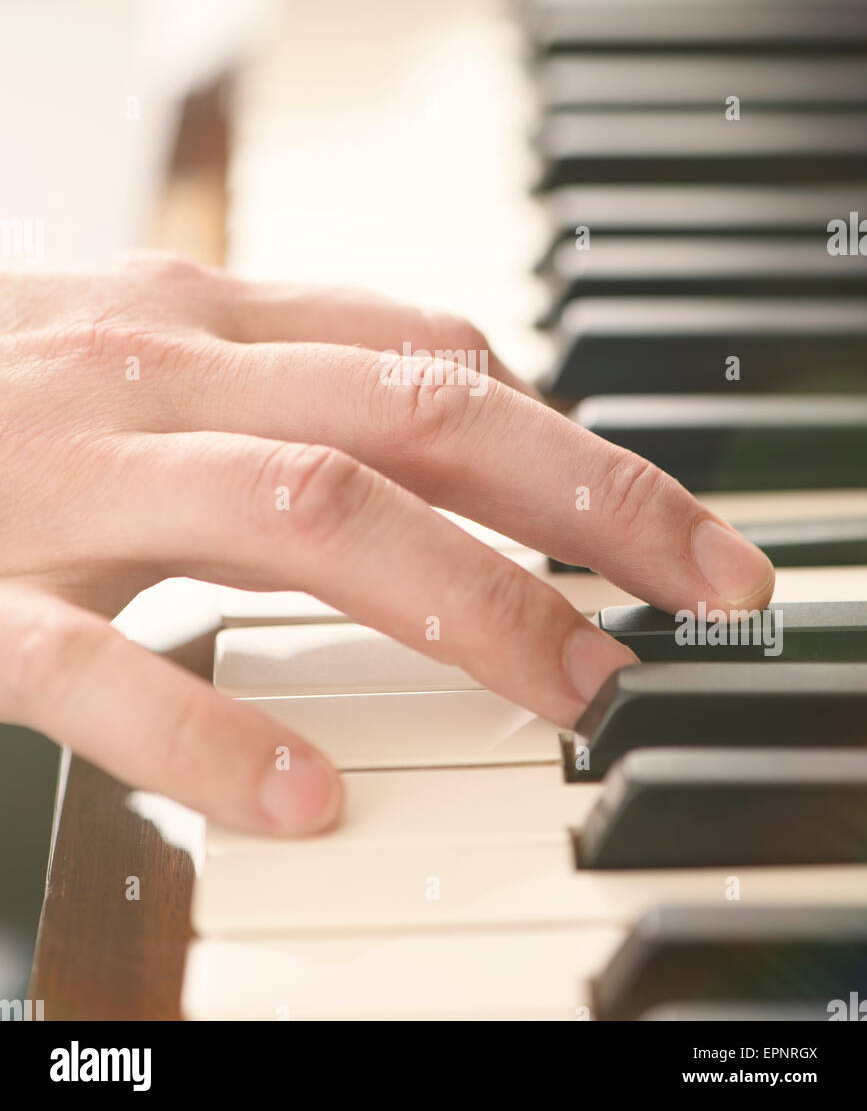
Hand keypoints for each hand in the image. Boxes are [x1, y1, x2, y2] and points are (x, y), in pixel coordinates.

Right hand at [0, 253, 773, 834]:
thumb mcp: (146, 334)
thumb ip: (298, 354)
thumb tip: (466, 378)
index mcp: (201, 312)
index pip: (433, 356)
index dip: (576, 438)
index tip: (669, 529)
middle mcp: (155, 371)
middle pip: (415, 414)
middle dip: (589, 497)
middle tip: (706, 591)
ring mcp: (63, 477)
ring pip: (302, 514)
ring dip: (466, 600)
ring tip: (573, 687)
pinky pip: (98, 667)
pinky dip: (214, 733)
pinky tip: (311, 801)